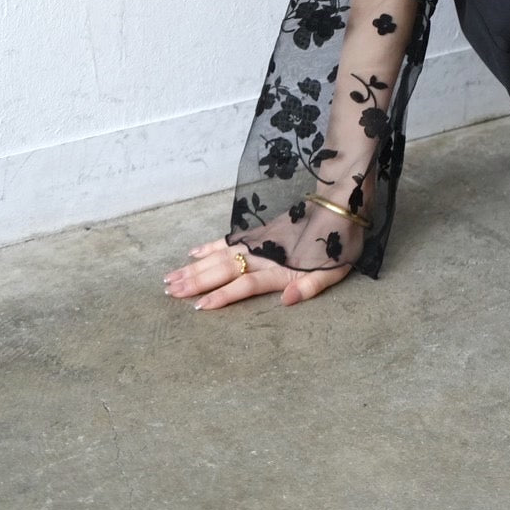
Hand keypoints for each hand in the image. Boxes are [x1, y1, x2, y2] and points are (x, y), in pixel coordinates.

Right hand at [164, 202, 367, 309]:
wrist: (340, 204)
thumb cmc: (339, 243)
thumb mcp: (334, 271)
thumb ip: (310, 288)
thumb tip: (286, 302)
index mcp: (280, 268)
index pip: (243, 285)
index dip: (221, 296)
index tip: (198, 306)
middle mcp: (264, 254)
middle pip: (223, 269)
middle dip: (195, 281)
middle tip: (169, 292)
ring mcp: (259, 240)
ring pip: (220, 255)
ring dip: (194, 267)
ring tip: (171, 278)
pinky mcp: (260, 231)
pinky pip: (229, 239)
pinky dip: (209, 245)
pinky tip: (193, 252)